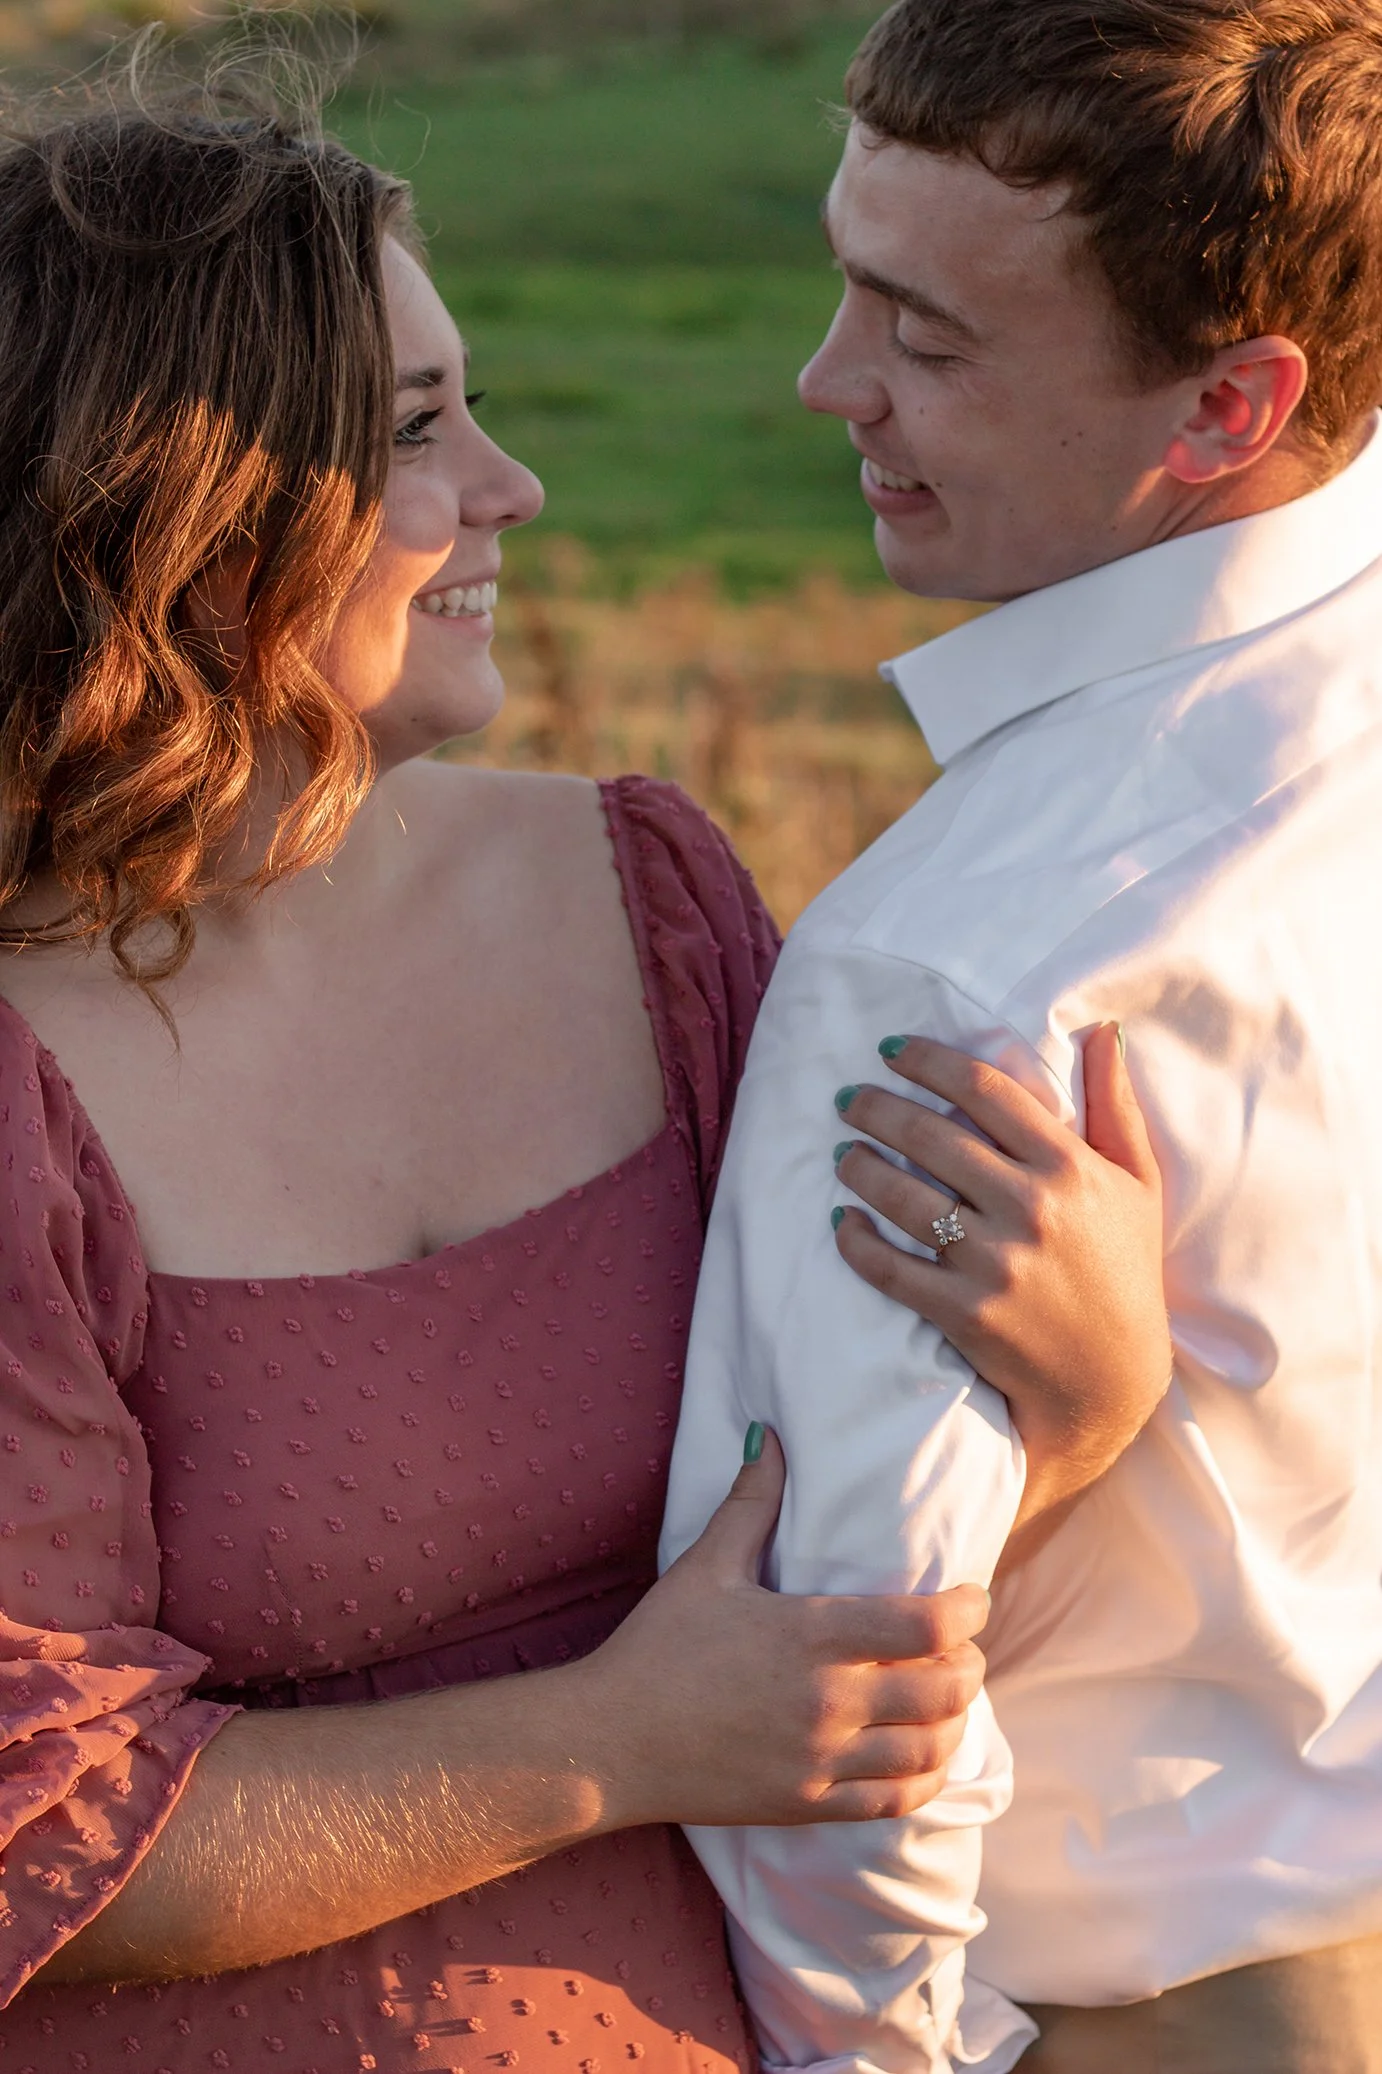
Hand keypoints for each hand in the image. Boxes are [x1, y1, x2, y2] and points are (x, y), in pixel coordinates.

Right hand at [575, 1430, 987, 1830]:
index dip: (968, 1611)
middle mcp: (828, 1700)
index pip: (927, 1625)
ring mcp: (821, 1759)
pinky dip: (925, 1778)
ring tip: (950, 1700)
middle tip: (964, 1648)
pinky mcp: (808, 1805)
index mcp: (812, 1633)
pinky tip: (925, 1757)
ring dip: (955, 1722)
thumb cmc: (657, 1647)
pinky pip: (895, 1801)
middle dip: (970, 1665)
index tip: (972, 1599)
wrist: (609, 1741)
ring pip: (930, 1749)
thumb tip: (771, 1435)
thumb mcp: (706, 1566)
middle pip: (945, 1688)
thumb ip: (752, 1502)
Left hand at [833, 1025, 1171, 1538]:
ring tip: (843, 1154)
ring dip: (859, 1167)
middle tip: (848, 1099)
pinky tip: (845, 1221)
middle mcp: (1030, 1207)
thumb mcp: (1138, 1183)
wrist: (1111, 1380)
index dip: (928, 1061)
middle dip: (877, 1108)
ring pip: (902, 1196)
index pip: (984, 1090)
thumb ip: (1115, 1105)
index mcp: (1069, 1166)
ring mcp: (994, 1263)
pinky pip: (890, 1267)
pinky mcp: (964, 1312)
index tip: (892, 1050)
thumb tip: (1105, 1030)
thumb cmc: (1125, 1271)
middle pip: (930, 1135)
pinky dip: (857, 1241)